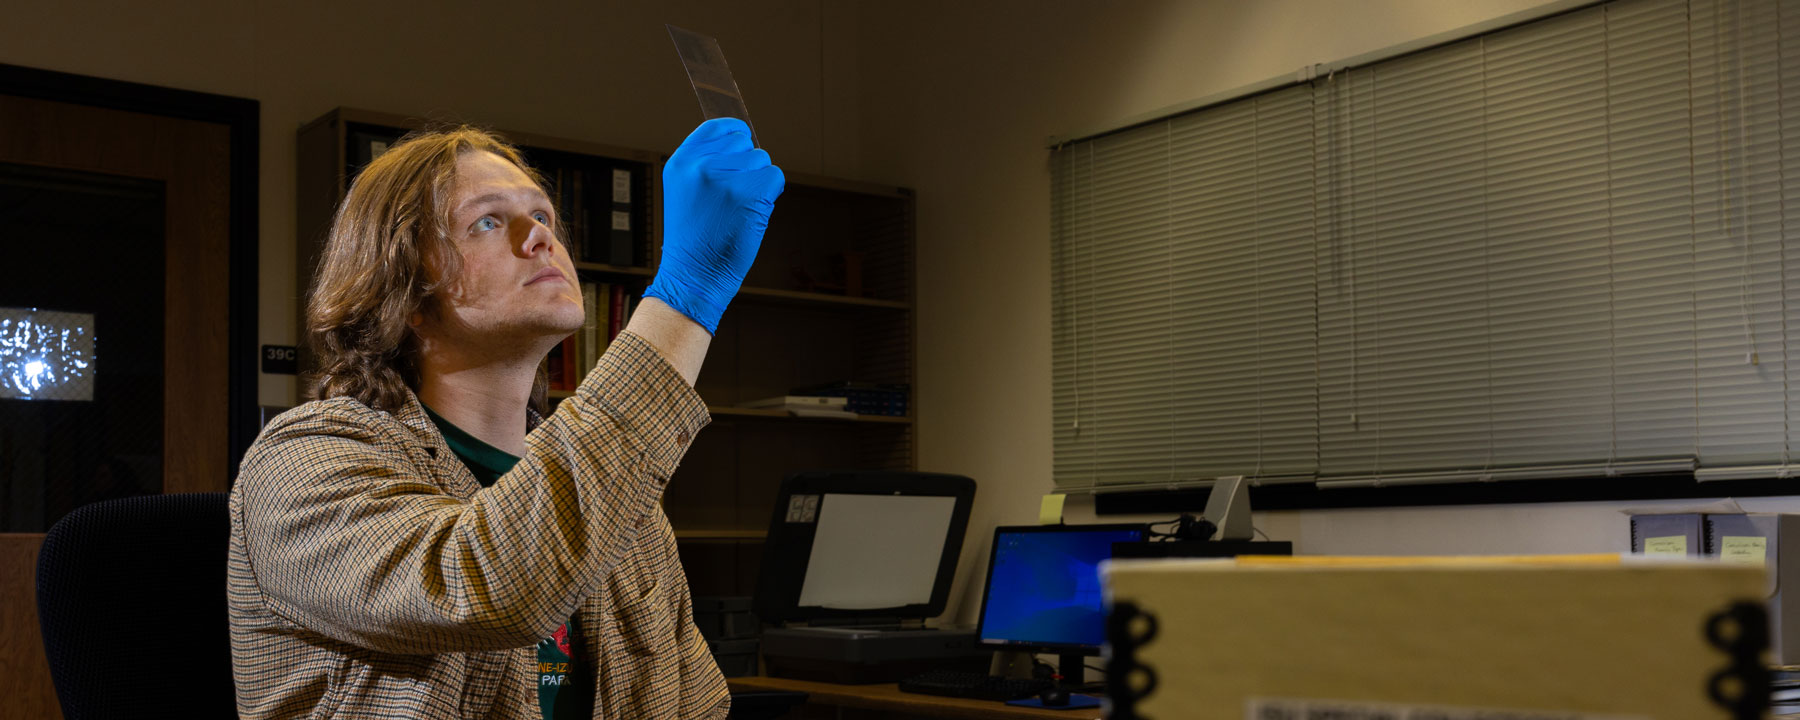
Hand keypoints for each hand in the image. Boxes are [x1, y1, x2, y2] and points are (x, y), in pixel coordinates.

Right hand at [643, 118, 784, 333]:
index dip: (735, 131)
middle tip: (734, 196)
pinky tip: (753, 212)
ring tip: (739, 209)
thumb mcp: (685, 192)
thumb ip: (706, 164)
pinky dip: (771, 194)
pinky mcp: (749, 194)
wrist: (694, 274)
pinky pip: (775, 177)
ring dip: (759, 182)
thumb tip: (742, 144)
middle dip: (747, 165)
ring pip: (762, 160)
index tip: (743, 137)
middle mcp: (701, 165)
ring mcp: (725, 178)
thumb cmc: (695, 238)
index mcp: (681, 162)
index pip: (716, 127)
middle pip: (744, 143)